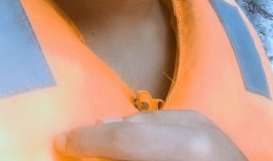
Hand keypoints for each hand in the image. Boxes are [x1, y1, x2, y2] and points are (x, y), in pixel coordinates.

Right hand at [54, 109, 247, 159]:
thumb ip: (128, 159)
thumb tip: (102, 153)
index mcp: (185, 151)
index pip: (125, 138)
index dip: (88, 141)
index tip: (63, 140)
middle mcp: (196, 129)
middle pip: (134, 124)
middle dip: (101, 132)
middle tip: (74, 138)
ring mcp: (206, 124)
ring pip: (150, 117)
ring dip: (122, 127)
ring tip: (100, 135)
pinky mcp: (209, 124)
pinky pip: (167, 118)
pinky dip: (146, 125)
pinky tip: (134, 130)